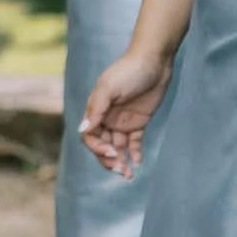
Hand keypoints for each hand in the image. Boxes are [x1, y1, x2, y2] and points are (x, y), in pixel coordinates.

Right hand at [79, 44, 174, 179]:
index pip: (90, 136)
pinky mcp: (139, 121)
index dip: (97, 148)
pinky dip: (135, 153)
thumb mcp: (109, 88)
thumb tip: (82, 129)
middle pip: (103, 145)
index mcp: (96, 110)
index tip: (112, 153)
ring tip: (128, 175)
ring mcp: (123, 120)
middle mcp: (107, 117)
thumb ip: (96, 109)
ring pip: (118, 147)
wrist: (154, 60)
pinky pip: (134, 142)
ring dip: (121, 161)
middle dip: (109, 160)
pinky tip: (138, 163)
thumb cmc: (129, 71)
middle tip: (120, 171)